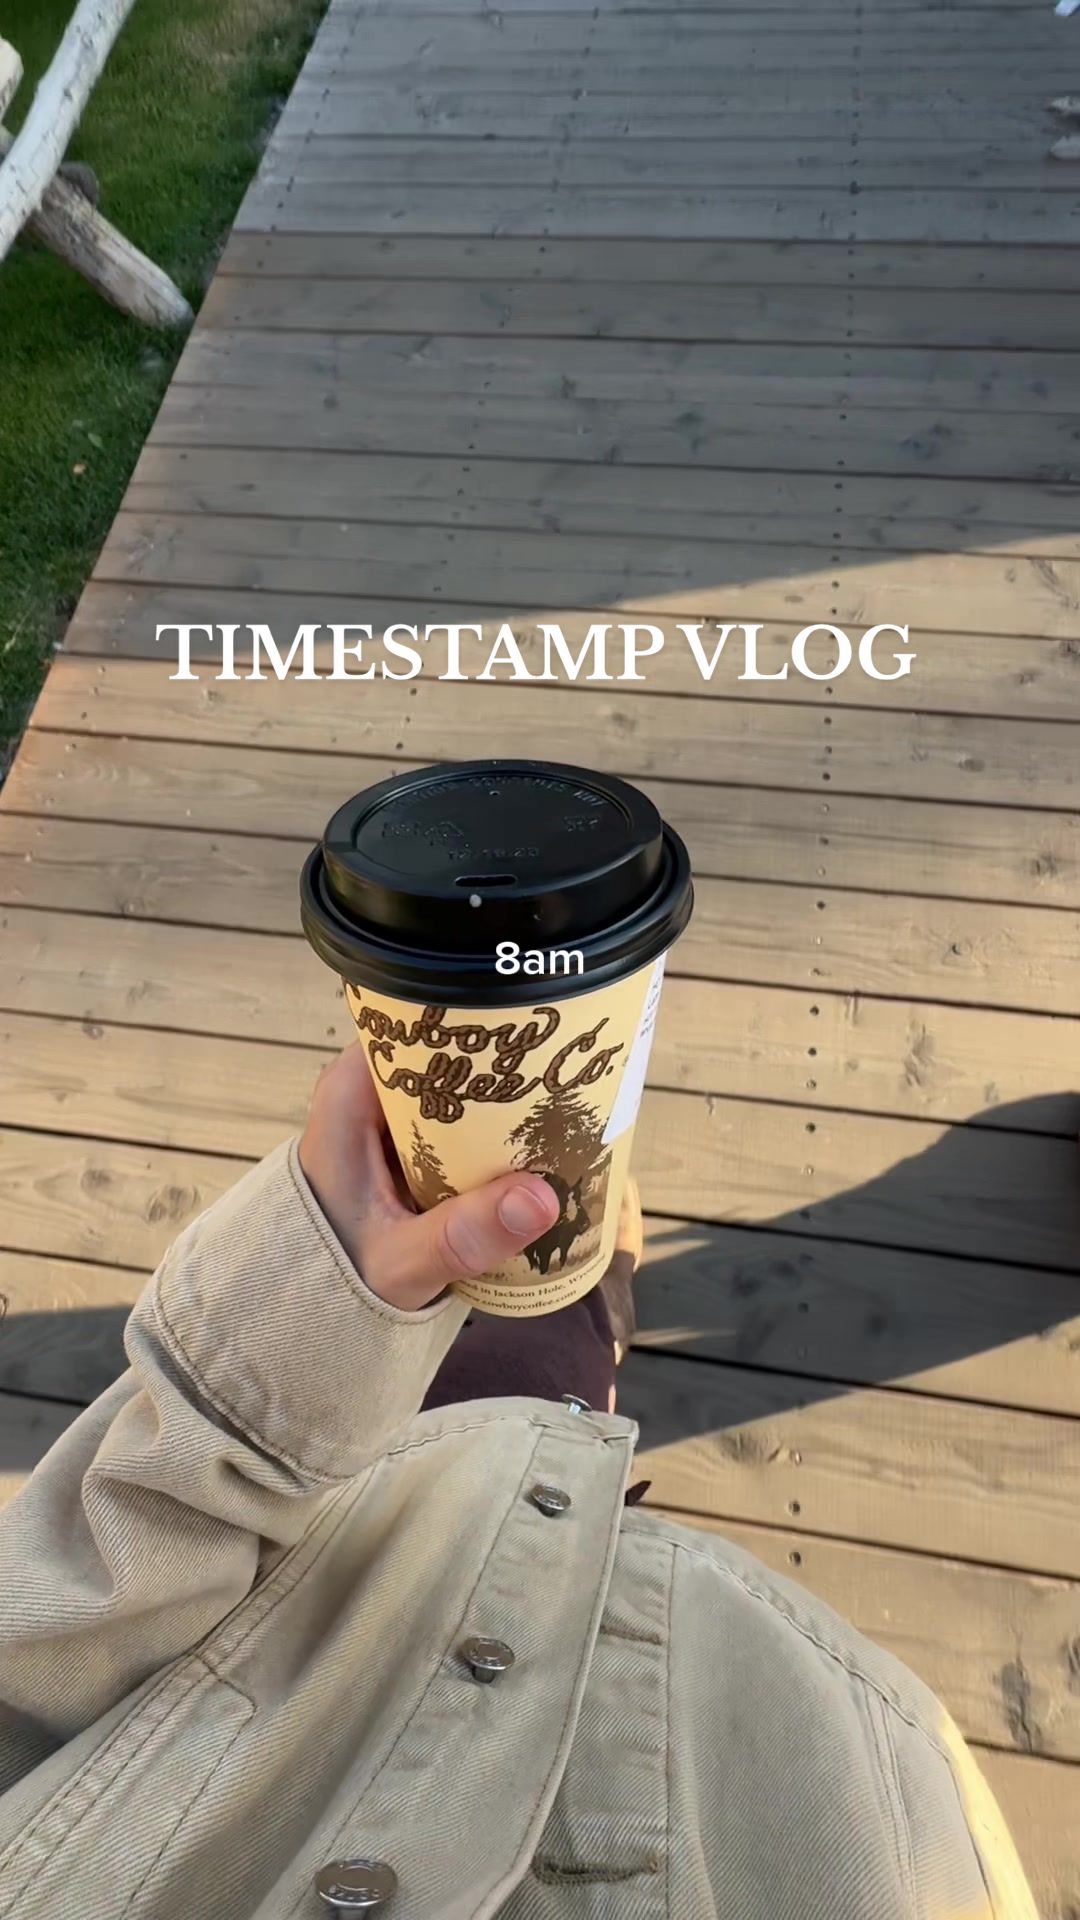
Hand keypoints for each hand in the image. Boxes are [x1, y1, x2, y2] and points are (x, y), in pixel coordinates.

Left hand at [298, 1044, 559, 1311]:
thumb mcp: (398, 1263)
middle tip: (578, 1071)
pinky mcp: (414, 1152)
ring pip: (462, 1091)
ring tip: (576, 1104)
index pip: (416, 1022)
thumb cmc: (330, 1278)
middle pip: (449, 1053)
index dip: (475, 1019)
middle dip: (508, 1065)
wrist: (303, 1315)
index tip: (537, 1027)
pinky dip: (500, 1139)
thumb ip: (461, 1237)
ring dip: (511, 1104)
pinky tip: (548, 1148)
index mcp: (351, 1094)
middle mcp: (372, 1095)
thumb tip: (542, 1199)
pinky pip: (464, 1128)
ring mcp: (394, 1124)